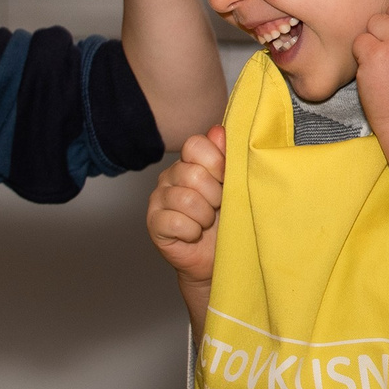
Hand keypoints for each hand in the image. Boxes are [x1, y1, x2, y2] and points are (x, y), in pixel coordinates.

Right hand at [147, 126, 225, 283]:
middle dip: (214, 195)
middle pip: (192, 173)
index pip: (196, 144)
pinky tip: (193, 234)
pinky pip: (176, 221)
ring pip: (186, 199)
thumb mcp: (234, 186)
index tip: (226, 180)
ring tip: (206, 222)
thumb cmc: (227, 220)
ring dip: (204, 216)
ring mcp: (159, 199)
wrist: (216, 258)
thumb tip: (218, 130)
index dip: (216, 162)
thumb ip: (227, 157)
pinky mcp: (153, 223)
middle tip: (217, 207)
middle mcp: (170, 176)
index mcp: (190, 162)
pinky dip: (192, 231)